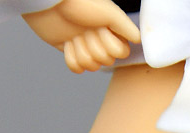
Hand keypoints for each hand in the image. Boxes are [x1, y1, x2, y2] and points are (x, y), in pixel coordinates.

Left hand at [22, 0, 140, 72]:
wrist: (50, 4)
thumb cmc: (82, 3)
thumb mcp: (110, 13)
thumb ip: (127, 27)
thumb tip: (139, 40)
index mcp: (112, 30)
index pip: (121, 53)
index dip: (111, 46)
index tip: (101, 29)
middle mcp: (101, 40)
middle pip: (106, 61)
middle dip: (94, 47)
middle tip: (85, 31)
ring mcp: (85, 46)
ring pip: (91, 67)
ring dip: (81, 51)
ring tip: (74, 36)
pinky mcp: (70, 51)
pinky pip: (77, 68)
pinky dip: (70, 57)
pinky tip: (66, 43)